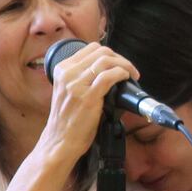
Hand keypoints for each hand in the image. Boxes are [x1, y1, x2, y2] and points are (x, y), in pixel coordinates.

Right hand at [35, 42, 138, 165]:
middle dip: (120, 58)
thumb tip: (109, 69)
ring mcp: (76, 84)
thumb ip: (81, 77)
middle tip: (129, 70)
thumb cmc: (68, 120)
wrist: (59, 141)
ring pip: (106, 60)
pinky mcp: (87, 97)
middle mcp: (67, 73)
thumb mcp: (68, 91)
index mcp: (61, 69)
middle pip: (101, 51)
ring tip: (132, 75)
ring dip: (125, 65)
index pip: (91, 49)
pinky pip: (109, 76)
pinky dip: (122, 74)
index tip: (119, 64)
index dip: (110, 54)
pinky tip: (127, 79)